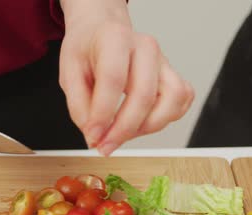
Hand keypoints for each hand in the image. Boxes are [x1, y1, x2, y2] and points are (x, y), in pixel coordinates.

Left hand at [59, 0, 193, 155]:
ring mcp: (163, 61)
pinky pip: (182, 101)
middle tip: (105, 146)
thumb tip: (94, 135)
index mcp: (115, 38)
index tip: (93, 136)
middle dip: (124, 130)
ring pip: (173, 100)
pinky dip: (166, 119)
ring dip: (149, 126)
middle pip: (145, 95)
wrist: (102, 31)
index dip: (103, 114)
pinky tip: (142, 123)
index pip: (114, 79)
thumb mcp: (69, 73)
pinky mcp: (172, 75)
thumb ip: (79, 106)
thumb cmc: (87, 49)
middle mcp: (145, 47)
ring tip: (125, 133)